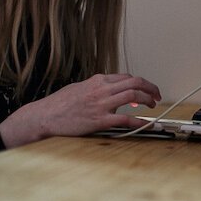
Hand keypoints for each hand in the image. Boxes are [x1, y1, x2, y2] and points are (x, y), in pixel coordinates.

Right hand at [0, 73, 161, 147]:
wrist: (44, 116)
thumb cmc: (58, 105)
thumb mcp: (78, 88)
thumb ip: (95, 88)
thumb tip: (108, 90)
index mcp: (97, 81)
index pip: (126, 77)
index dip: (140, 83)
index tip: (146, 90)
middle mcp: (101, 89)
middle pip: (134, 82)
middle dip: (150, 88)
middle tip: (156, 96)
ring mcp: (101, 104)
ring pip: (133, 96)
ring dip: (147, 100)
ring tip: (153, 106)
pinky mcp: (99, 120)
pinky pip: (125, 118)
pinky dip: (138, 121)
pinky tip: (145, 124)